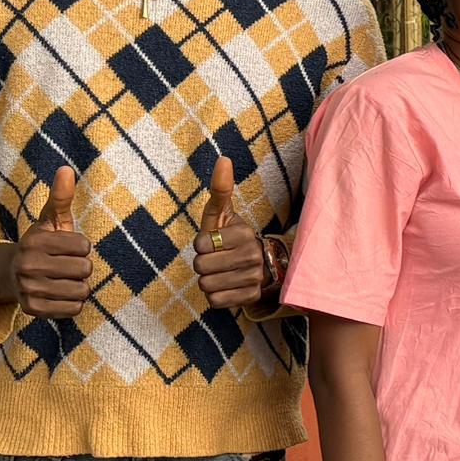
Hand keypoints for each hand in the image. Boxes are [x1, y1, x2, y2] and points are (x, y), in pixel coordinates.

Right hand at [0, 167, 91, 318]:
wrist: (12, 275)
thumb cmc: (42, 244)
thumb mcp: (50, 220)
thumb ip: (60, 197)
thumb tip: (66, 169)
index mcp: (34, 241)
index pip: (84, 247)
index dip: (82, 247)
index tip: (68, 248)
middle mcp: (27, 265)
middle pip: (84, 270)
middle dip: (81, 268)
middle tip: (66, 266)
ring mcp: (28, 289)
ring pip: (81, 291)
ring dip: (79, 286)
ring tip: (63, 280)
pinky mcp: (33, 310)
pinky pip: (74, 310)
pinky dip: (73, 303)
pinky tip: (60, 294)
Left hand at [192, 157, 267, 309]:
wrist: (259, 266)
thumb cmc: (230, 238)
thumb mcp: (222, 215)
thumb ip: (220, 189)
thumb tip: (223, 158)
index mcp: (245, 233)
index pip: (200, 245)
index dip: (201, 244)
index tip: (215, 242)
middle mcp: (253, 256)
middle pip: (201, 267)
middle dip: (203, 264)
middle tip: (217, 259)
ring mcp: (253, 279)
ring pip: (206, 285)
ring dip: (208, 280)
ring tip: (222, 272)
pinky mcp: (250, 298)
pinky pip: (215, 302)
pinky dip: (216, 296)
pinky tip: (227, 286)